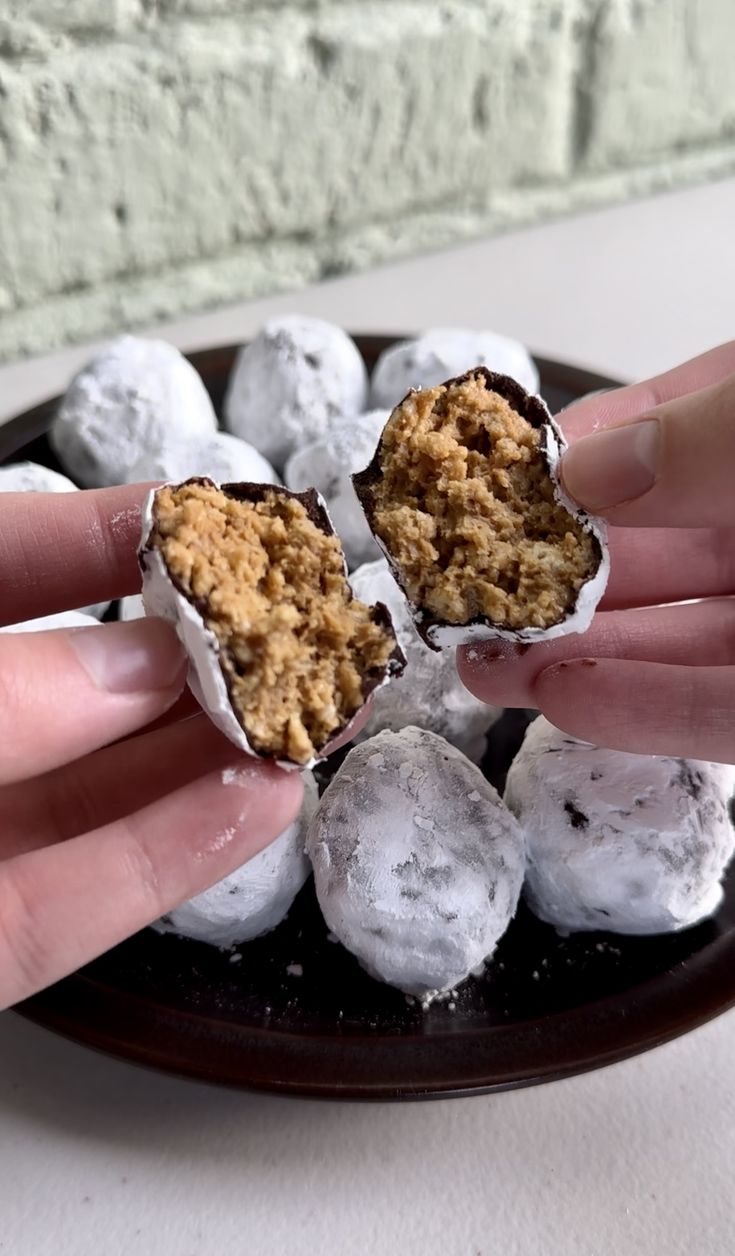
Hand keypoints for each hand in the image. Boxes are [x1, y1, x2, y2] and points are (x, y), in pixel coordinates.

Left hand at [0, 484, 302, 1009]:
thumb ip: (7, 695)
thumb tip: (136, 666)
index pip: (2, 567)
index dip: (102, 534)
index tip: (204, 514)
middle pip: (79, 687)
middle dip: (192, 650)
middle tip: (297, 617)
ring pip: (97, 796)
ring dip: (215, 754)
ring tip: (319, 709)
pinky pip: (77, 905)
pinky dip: (172, 859)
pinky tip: (261, 805)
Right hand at [458, 341, 734, 763]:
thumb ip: (708, 436)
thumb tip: (588, 465)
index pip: (672, 431)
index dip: (584, 453)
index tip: (502, 477)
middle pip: (657, 551)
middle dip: (554, 573)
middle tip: (467, 588)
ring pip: (676, 640)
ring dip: (575, 655)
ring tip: (483, 663)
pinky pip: (725, 713)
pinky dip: (646, 712)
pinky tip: (564, 702)